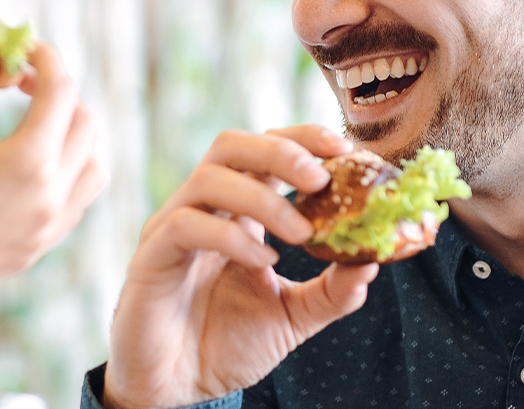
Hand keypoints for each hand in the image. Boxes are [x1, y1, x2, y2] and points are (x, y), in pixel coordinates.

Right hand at [0, 43, 104, 408]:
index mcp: (28, 162)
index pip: (62, 91)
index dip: (46, 58)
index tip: (25, 48)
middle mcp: (51, 196)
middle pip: (86, 124)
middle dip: (60, 93)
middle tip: (23, 82)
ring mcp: (50, 227)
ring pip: (94, 166)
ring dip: (74, 134)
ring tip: (36, 122)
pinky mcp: (40, 247)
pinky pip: (77, 200)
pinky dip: (67, 171)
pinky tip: (29, 163)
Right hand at [103, 126, 388, 408]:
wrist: (181, 390)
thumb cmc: (228, 346)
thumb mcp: (293, 317)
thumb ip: (331, 292)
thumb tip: (373, 263)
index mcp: (236, 213)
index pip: (264, 152)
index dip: (302, 140)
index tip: (345, 150)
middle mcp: (201, 210)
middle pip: (232, 147)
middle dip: (281, 152)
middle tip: (322, 179)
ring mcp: (171, 229)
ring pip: (209, 178)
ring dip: (263, 198)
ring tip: (301, 233)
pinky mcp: (150, 258)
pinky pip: (186, 226)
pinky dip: (231, 238)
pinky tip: (263, 262)